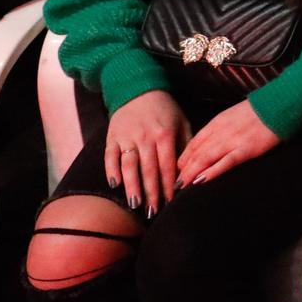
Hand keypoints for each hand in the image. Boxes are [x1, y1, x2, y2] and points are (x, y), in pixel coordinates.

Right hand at [105, 90, 189, 214]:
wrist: (138, 88)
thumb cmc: (165, 109)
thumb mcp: (182, 122)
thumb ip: (186, 144)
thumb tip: (191, 169)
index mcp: (165, 134)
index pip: (168, 166)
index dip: (169, 186)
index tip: (172, 203)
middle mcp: (145, 137)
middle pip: (148, 170)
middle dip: (151, 193)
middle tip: (153, 213)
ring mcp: (127, 137)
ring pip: (129, 166)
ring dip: (132, 186)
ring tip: (135, 205)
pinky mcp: (112, 136)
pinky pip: (110, 156)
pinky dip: (111, 170)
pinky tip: (115, 184)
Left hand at [175, 99, 279, 187]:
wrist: (278, 106)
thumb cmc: (258, 112)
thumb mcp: (233, 116)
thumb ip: (221, 129)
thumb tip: (210, 143)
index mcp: (217, 123)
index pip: (193, 143)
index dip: (182, 159)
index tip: (176, 171)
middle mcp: (221, 131)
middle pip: (196, 153)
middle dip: (183, 170)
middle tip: (174, 185)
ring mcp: (233, 140)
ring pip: (205, 158)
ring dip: (191, 173)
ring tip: (182, 186)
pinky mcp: (246, 149)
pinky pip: (226, 162)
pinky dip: (212, 171)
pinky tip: (201, 180)